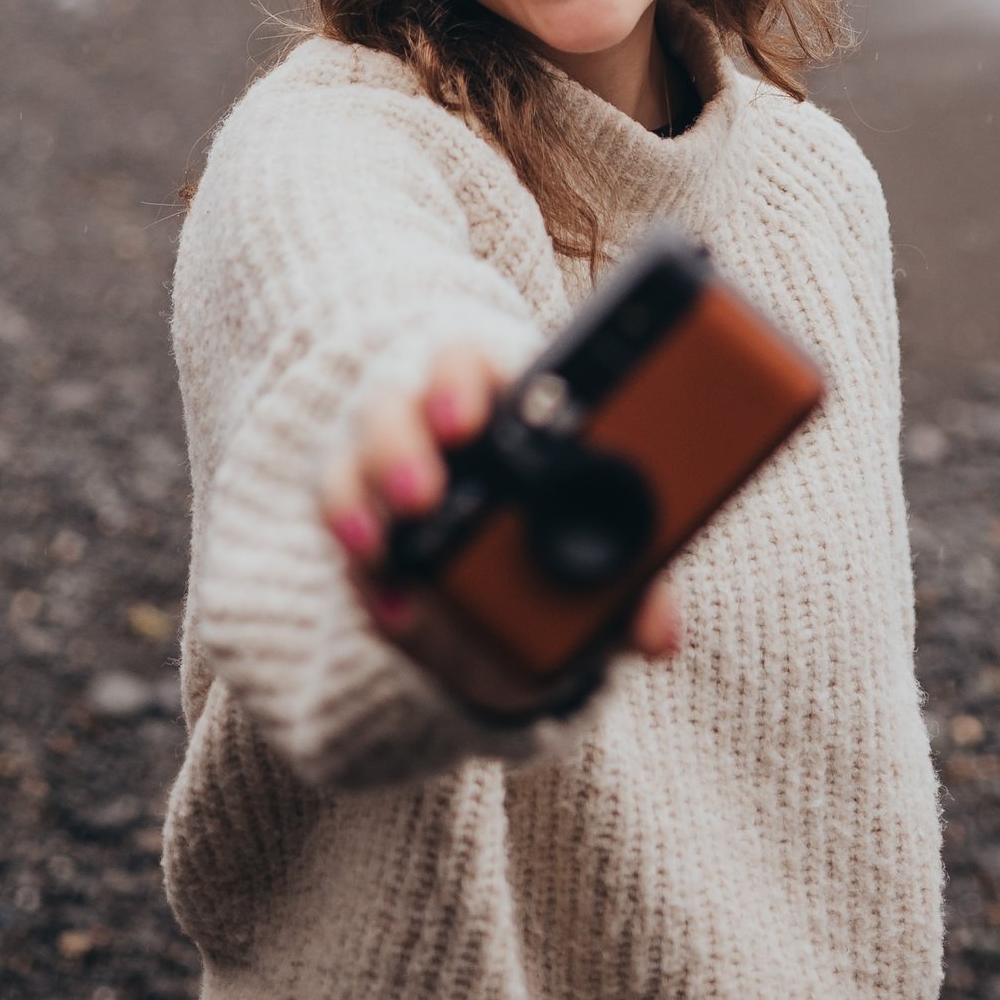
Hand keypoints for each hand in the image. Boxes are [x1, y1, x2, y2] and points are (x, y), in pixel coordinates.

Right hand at [318, 343, 680, 714]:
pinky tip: (387, 603)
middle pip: (400, 404)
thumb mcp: (603, 543)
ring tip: (379, 549)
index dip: (459, 383)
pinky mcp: (360, 511)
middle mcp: (436, 418)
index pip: (471, 363)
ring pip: (358, 458)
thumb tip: (658, 637)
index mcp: (507, 399)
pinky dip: (359, 563)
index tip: (465, 422)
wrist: (504, 573)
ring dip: (363, 500)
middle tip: (422, 496)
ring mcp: (390, 462)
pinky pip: (340, 520)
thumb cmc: (566, 521)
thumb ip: (635, 582)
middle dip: (403, 448)